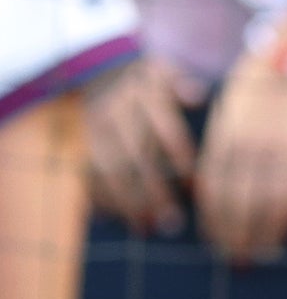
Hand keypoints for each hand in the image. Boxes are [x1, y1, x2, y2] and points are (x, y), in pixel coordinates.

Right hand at [82, 56, 199, 234]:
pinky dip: (98, 197)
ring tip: (144, 229)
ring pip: (108, 170)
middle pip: (136, 157)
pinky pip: (85, 173)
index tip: (196, 187)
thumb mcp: (165, 72)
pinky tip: (114, 219)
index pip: (166, 130)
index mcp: (144, 95)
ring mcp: (92, 130)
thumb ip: (182, 85)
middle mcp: (115, 113)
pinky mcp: (78, 143)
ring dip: (126, 202)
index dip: (180, 159)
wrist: (95, 70)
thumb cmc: (146, 79)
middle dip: (154, 192)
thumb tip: (197, 95)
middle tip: (173, 223)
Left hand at [195, 52, 286, 266]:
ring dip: (263, 236)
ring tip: (259, 253)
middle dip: (235, 238)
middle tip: (236, 258)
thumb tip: (212, 192)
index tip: (216, 241)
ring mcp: (286, 154)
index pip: (215, 194)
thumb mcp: (229, 112)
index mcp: (227, 139)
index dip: (214, 223)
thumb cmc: (261, 83)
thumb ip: (222, 150)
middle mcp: (253, 150)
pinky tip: (285, 232)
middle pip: (240, 207)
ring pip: (270, 209)